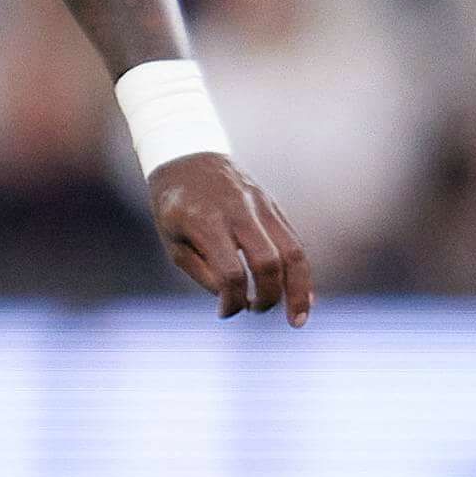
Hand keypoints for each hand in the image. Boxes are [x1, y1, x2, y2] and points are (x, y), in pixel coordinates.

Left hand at [149, 154, 313, 323]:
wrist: (187, 156)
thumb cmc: (174, 206)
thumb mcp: (173, 241)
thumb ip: (202, 272)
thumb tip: (235, 300)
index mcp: (205, 221)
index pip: (231, 271)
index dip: (232, 300)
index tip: (224, 312)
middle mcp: (238, 211)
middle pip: (269, 262)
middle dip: (268, 297)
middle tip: (256, 310)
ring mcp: (260, 205)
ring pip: (293, 252)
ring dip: (298, 290)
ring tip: (298, 320)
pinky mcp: (273, 206)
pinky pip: (294, 241)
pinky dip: (300, 272)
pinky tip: (302, 296)